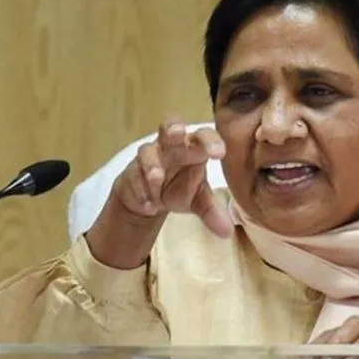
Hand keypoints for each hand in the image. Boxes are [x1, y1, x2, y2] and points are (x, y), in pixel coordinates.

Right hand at [113, 117, 231, 235]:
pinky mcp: (131, 171)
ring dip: (152, 164)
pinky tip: (148, 204)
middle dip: (173, 127)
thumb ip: (212, 212)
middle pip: (170, 126)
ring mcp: (149, 156)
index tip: (219, 153)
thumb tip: (227, 233)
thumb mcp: (198, 201)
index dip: (211, 141)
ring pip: (147, 151)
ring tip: (157, 180)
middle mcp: (171, 146)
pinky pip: (133, 175)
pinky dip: (140, 188)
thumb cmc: (179, 189)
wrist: (149, 199)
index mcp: (194, 148)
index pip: (204, 136)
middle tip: (178, 132)